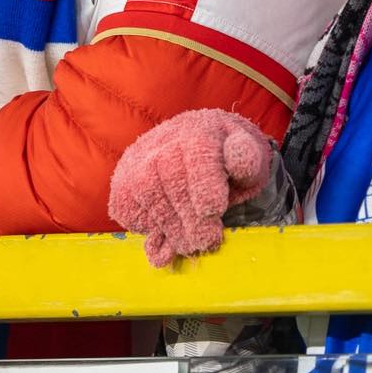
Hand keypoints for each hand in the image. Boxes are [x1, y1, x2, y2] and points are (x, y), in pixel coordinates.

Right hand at [108, 109, 272, 266]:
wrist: (196, 147)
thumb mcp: (248, 155)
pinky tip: (166, 235)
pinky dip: (144, 225)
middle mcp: (164, 139)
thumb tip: (238, 158)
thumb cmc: (225, 158)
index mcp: (200, 130)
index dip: (204, 184)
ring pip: (145, 190)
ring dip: (168, 224)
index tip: (214, 210)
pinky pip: (126, 204)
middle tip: (205, 240)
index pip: (197, 152)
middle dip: (187, 215)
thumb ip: (246, 158)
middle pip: (169, 176)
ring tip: (190, 243)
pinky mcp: (123, 179)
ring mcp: (139, 159)